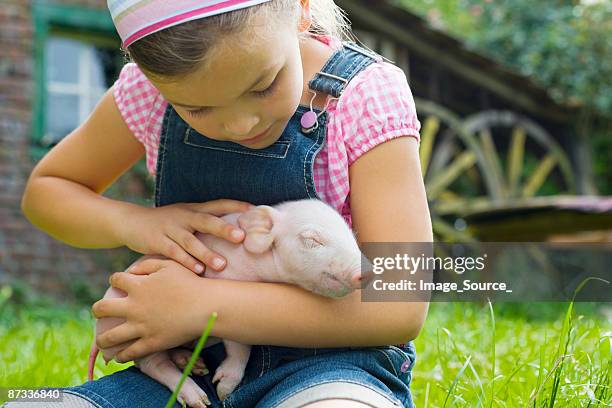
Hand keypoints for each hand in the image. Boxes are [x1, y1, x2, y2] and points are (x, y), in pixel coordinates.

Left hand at [92, 260, 214, 361]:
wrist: (207, 306)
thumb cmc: (191, 283)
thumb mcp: (169, 265)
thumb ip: (148, 264)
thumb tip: (132, 270)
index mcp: (138, 286)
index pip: (115, 280)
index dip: (115, 280)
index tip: (118, 284)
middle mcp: (134, 307)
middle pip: (102, 308)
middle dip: (97, 310)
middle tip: (99, 312)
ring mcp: (141, 327)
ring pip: (109, 336)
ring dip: (102, 339)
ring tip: (102, 340)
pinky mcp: (151, 343)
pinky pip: (129, 353)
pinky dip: (121, 355)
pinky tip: (119, 356)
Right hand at [115, 199, 253, 273]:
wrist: (131, 222)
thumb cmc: (167, 223)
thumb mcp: (186, 216)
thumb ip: (206, 222)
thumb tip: (236, 232)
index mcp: (194, 209)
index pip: (218, 204)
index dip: (235, 206)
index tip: (254, 210)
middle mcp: (184, 216)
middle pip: (206, 220)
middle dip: (223, 229)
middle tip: (241, 237)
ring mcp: (170, 228)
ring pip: (190, 241)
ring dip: (206, 253)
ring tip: (222, 265)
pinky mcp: (157, 242)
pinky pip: (173, 253)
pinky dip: (186, 262)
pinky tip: (198, 271)